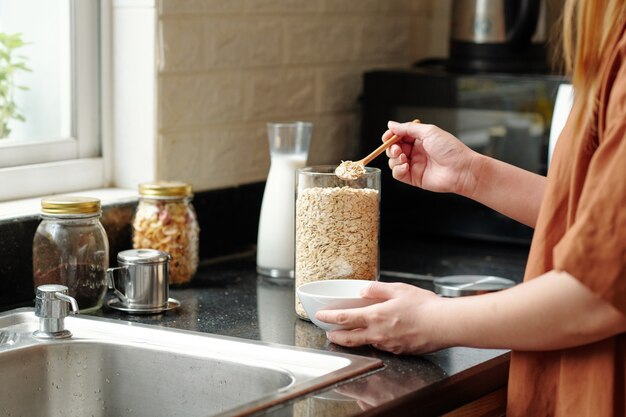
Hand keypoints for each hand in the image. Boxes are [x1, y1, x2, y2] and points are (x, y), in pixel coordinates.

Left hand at [315, 281, 446, 354]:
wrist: (445, 325)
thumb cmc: (425, 307)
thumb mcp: (399, 289)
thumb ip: (378, 289)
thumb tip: (364, 290)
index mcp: (375, 316)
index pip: (344, 318)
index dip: (329, 317)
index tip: (320, 316)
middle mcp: (378, 334)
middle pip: (349, 338)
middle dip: (335, 336)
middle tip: (329, 333)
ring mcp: (388, 345)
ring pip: (365, 343)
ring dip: (354, 339)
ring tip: (351, 333)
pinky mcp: (399, 351)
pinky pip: (382, 347)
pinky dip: (374, 342)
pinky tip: (378, 336)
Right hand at [384, 120, 479, 194]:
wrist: (462, 170)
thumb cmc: (451, 150)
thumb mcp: (428, 132)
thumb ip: (408, 128)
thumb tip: (391, 125)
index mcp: (420, 139)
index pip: (399, 136)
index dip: (391, 136)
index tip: (387, 137)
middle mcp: (416, 152)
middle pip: (393, 149)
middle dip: (391, 147)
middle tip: (396, 148)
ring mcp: (414, 165)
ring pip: (393, 161)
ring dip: (394, 158)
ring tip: (403, 157)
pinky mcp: (414, 178)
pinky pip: (398, 174)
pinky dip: (397, 169)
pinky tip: (405, 166)